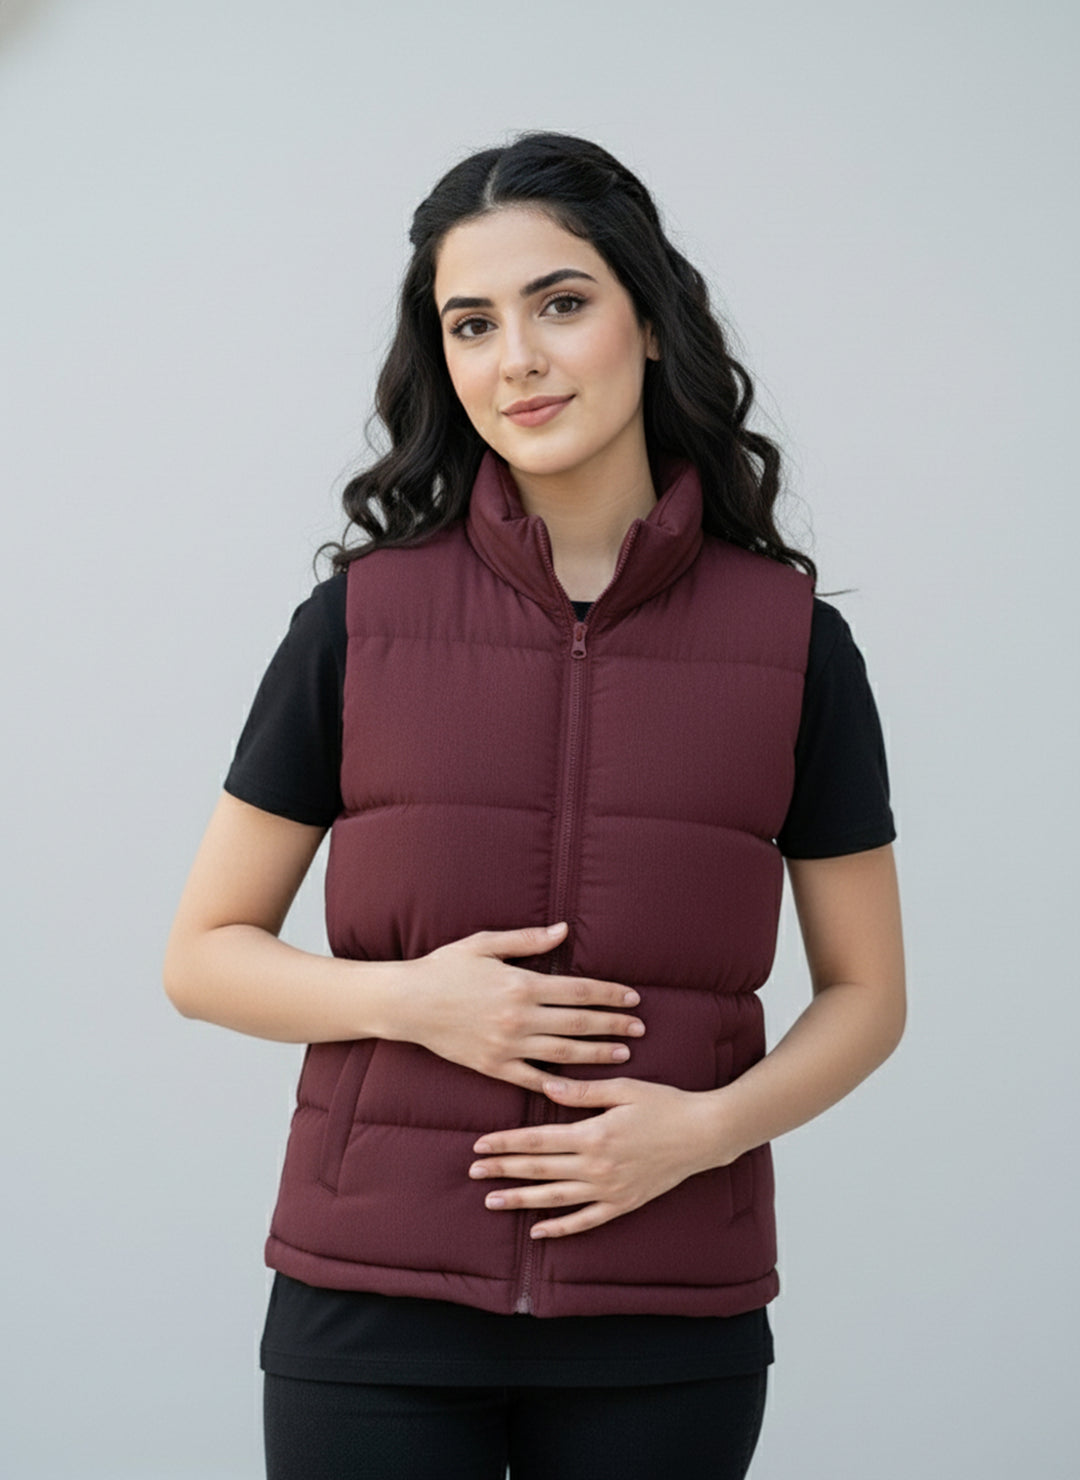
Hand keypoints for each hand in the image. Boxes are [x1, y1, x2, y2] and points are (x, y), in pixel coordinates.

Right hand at [398, 923, 646, 1091]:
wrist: (406, 1002)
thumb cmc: (445, 967)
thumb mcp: (485, 943)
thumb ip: (528, 940)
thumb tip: (564, 930)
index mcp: (521, 984)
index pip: (578, 991)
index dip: (610, 995)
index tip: (633, 999)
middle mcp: (519, 1017)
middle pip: (579, 1023)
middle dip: (613, 1026)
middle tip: (640, 1028)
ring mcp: (507, 1045)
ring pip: (563, 1052)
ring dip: (597, 1054)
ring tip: (622, 1054)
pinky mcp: (493, 1066)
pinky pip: (533, 1079)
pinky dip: (558, 1084)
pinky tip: (580, 1085)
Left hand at [468, 1075, 723, 1237]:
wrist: (703, 1134)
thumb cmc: (664, 1104)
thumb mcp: (623, 1089)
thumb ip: (582, 1091)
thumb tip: (545, 1086)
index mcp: (593, 1133)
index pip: (537, 1140)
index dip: (506, 1143)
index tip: (479, 1145)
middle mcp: (596, 1166)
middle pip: (539, 1169)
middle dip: (503, 1169)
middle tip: (472, 1171)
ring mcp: (609, 1189)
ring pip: (555, 1198)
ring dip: (521, 1200)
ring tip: (491, 1201)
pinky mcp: (623, 1204)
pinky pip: (585, 1220)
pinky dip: (560, 1228)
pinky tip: (537, 1231)